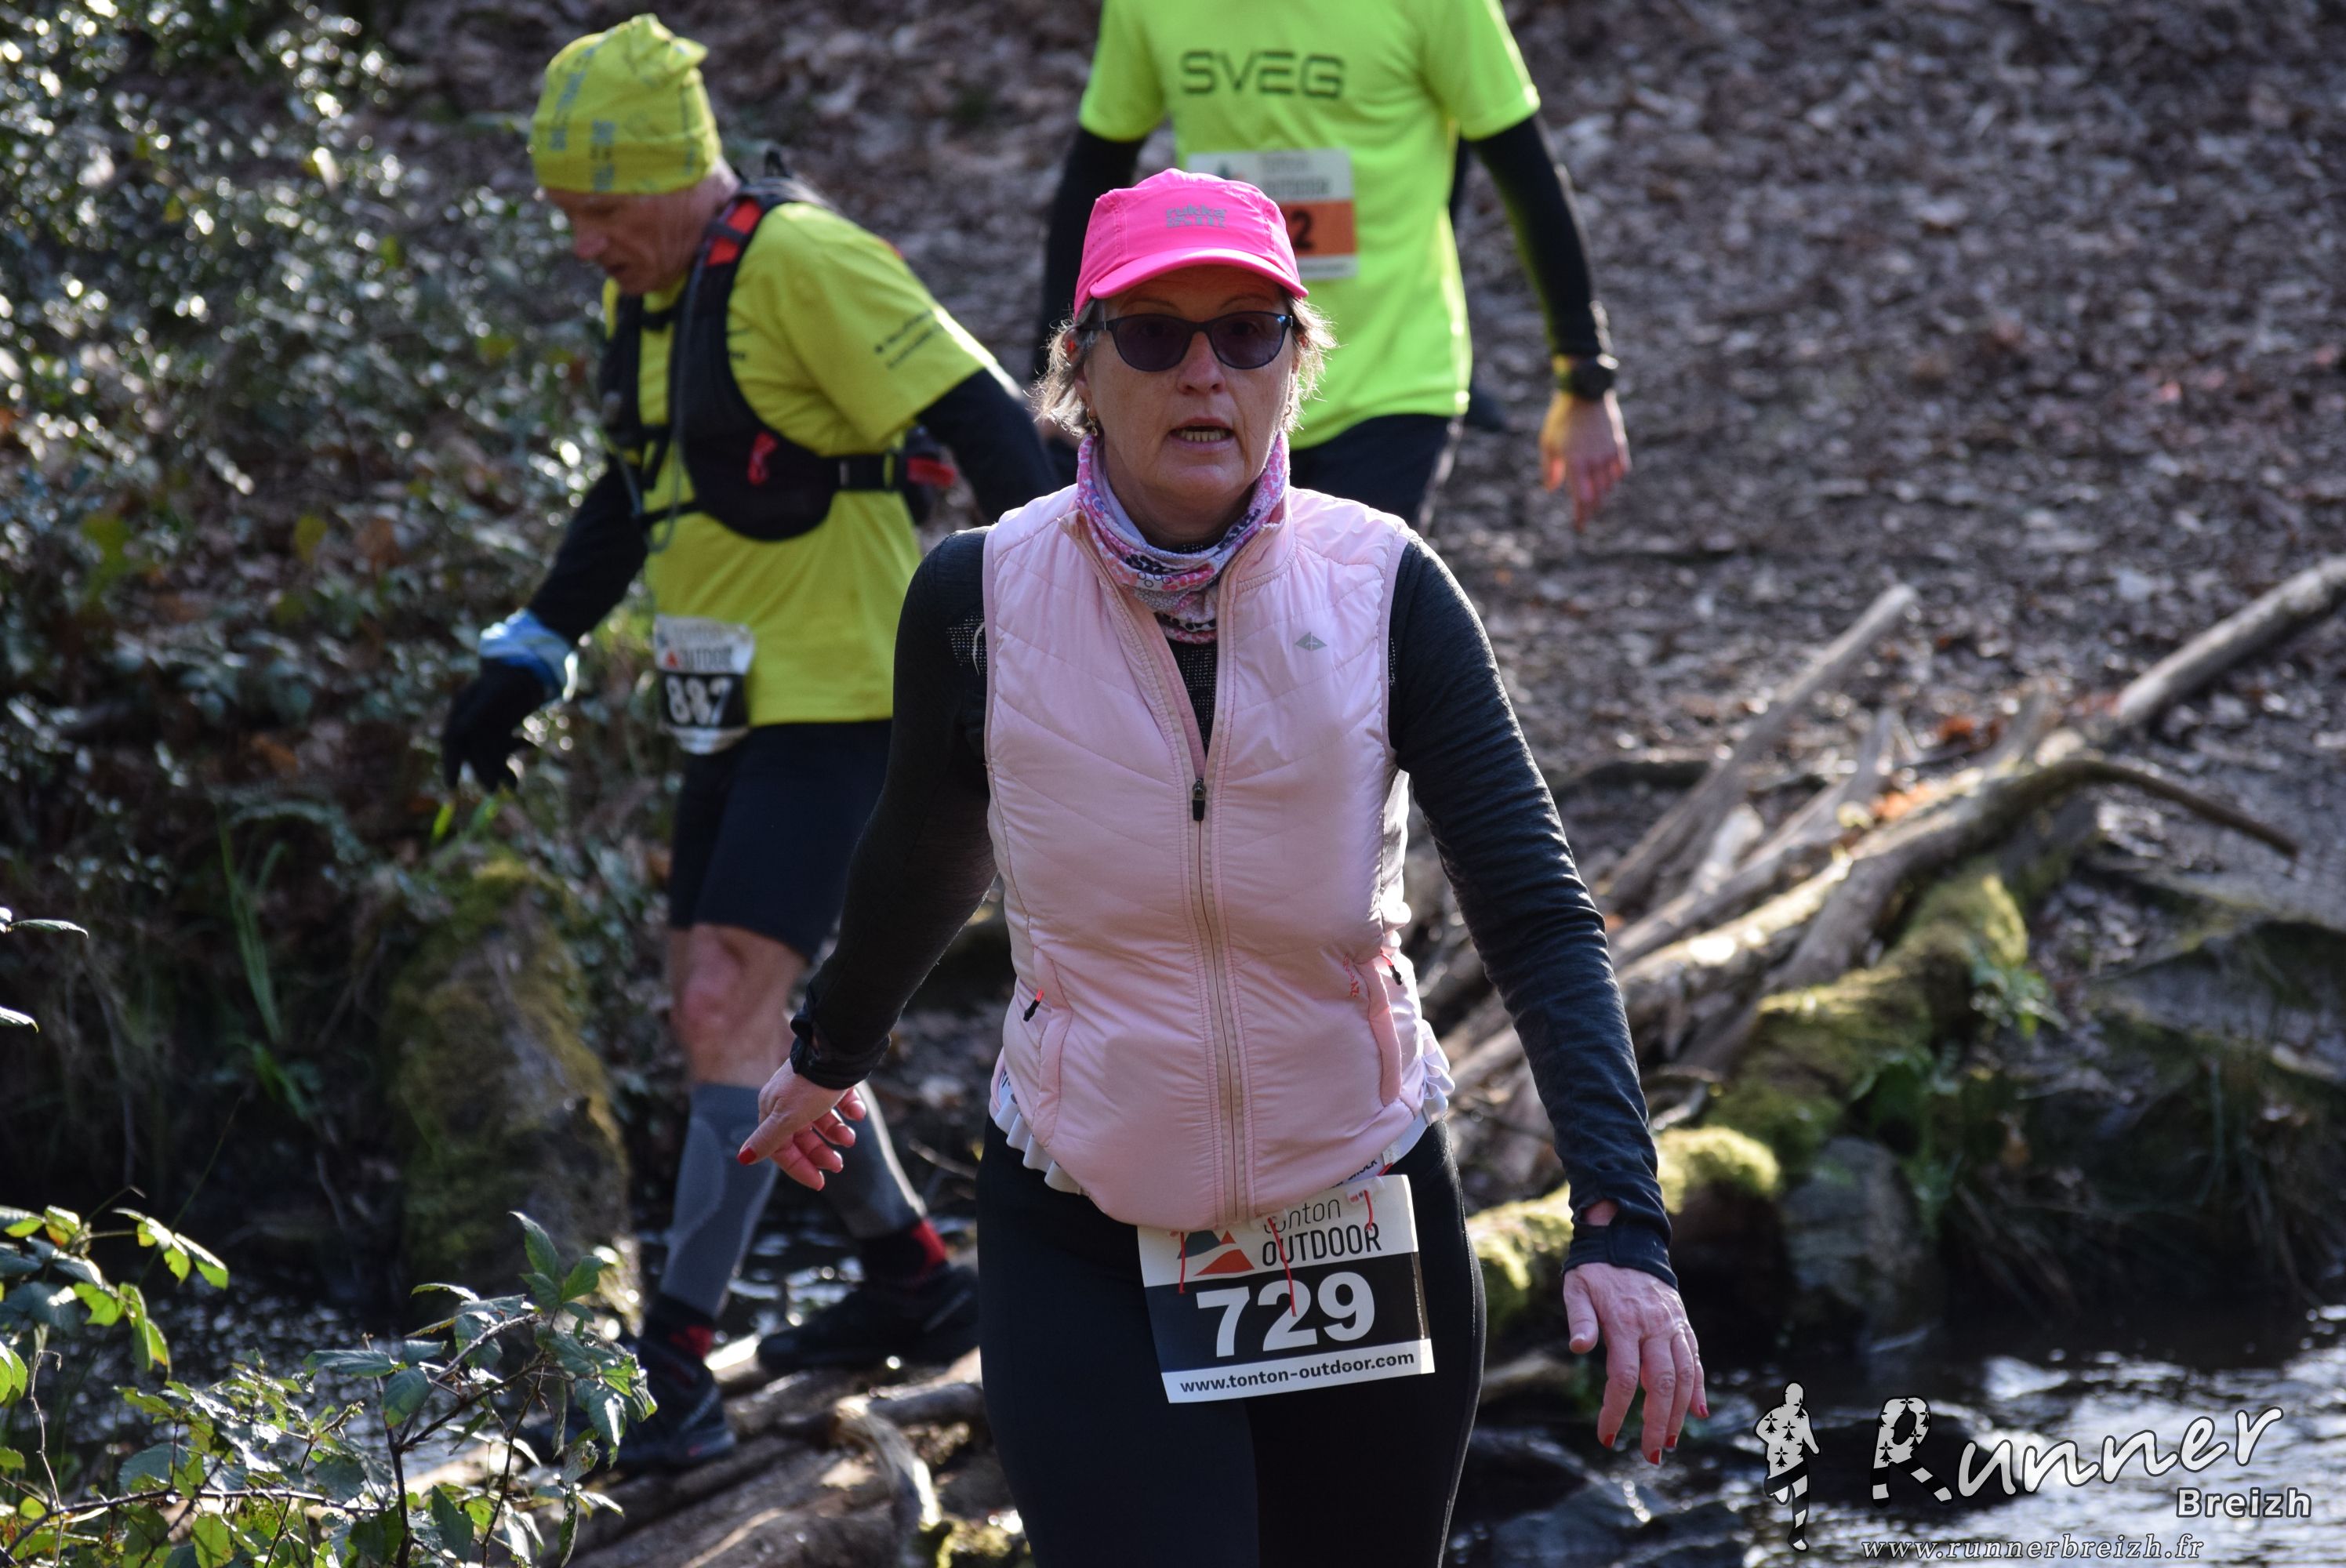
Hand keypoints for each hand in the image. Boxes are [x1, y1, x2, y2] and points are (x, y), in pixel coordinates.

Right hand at [440, 660, 547, 790]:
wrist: (521, 673)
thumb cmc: (503, 680)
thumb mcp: (490, 693)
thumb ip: (475, 712)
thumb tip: (458, 729)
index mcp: (460, 714)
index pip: (451, 743)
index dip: (451, 764)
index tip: (451, 785)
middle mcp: (470, 725)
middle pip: (473, 754)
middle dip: (483, 772)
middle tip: (493, 790)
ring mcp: (485, 730)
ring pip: (491, 756)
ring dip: (502, 769)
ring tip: (515, 785)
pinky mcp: (500, 732)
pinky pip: (505, 750)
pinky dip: (516, 750)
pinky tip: (532, 744)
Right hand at [738, 1062, 865, 1189]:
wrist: (837, 1049)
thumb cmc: (810, 1084)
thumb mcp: (788, 1117)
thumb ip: (768, 1139)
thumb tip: (743, 1158)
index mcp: (773, 1109)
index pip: (781, 1148)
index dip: (798, 1167)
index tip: (819, 1183)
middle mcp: (788, 1100)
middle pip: (803, 1136)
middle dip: (821, 1152)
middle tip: (839, 1165)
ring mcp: (810, 1089)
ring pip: (822, 1120)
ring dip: (837, 1133)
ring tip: (851, 1138)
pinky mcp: (831, 1080)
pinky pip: (840, 1101)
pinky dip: (850, 1110)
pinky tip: (858, 1114)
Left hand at [1538, 388, 1630, 529]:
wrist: (1585, 392)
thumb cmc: (1561, 418)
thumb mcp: (1547, 443)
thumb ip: (1549, 469)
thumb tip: (1551, 490)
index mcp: (1576, 462)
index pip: (1582, 498)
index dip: (1581, 515)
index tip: (1579, 527)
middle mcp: (1595, 461)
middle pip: (1597, 496)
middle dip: (1591, 510)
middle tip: (1585, 518)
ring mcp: (1609, 453)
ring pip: (1609, 485)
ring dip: (1602, 496)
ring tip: (1594, 502)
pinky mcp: (1619, 444)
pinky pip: (1621, 470)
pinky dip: (1614, 479)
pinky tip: (1608, 482)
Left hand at [1562, 1209, 1705, 1464]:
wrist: (1627, 1237)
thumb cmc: (1595, 1269)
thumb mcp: (1577, 1286)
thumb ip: (1579, 1318)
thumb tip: (1577, 1347)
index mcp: (1625, 1321)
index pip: (1624, 1377)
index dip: (1616, 1410)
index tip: (1606, 1437)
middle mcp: (1654, 1326)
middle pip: (1661, 1383)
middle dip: (1656, 1423)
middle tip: (1651, 1455)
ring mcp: (1672, 1325)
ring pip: (1684, 1375)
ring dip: (1679, 1412)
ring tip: (1670, 1441)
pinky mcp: (1682, 1323)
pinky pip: (1695, 1358)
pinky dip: (1699, 1386)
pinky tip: (1699, 1412)